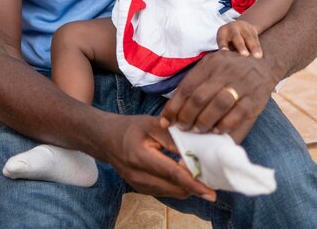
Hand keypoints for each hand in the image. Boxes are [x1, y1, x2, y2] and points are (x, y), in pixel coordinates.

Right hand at [99, 113, 215, 200]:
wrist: (106, 139)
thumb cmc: (130, 127)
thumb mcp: (151, 124)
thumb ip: (172, 136)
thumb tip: (194, 150)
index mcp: (141, 157)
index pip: (172, 174)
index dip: (193, 183)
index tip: (211, 191)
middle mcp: (139, 177)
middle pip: (175, 187)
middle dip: (195, 184)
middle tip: (210, 175)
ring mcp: (139, 186)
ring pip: (172, 193)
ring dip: (187, 186)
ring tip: (199, 173)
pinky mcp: (142, 190)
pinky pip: (166, 192)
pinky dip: (178, 185)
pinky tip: (184, 174)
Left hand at [159, 50, 277, 143]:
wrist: (263, 63)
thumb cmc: (230, 70)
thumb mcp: (212, 67)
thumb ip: (196, 84)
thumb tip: (173, 110)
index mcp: (210, 63)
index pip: (187, 86)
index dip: (174, 106)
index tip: (166, 121)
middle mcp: (224, 71)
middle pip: (200, 97)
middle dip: (187, 116)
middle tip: (182, 128)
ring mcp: (241, 84)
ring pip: (218, 105)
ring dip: (204, 121)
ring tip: (197, 130)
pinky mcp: (254, 98)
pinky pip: (238, 114)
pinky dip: (225, 125)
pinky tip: (216, 131)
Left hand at [217, 20, 262, 58]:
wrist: (238, 25)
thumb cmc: (229, 39)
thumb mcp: (224, 41)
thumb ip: (225, 50)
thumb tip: (227, 64)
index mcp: (223, 32)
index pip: (222, 39)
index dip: (223, 45)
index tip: (224, 51)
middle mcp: (232, 28)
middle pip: (236, 37)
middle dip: (241, 46)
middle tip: (245, 54)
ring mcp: (243, 27)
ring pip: (248, 37)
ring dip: (253, 47)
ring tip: (257, 56)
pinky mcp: (252, 29)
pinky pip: (255, 38)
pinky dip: (258, 46)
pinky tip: (260, 54)